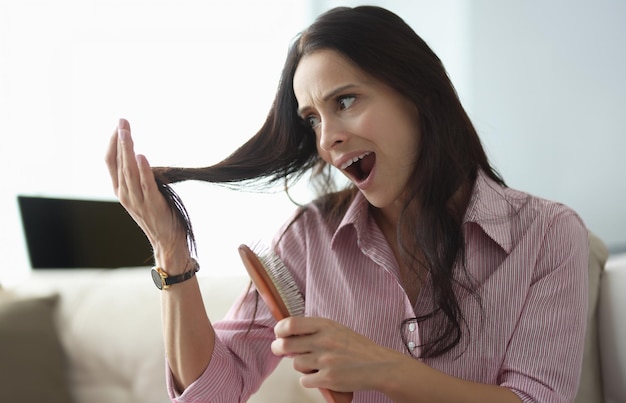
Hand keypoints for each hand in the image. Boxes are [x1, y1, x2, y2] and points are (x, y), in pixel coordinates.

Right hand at [104, 119, 188, 270]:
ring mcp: (137, 200)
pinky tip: (142, 156)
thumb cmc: (159, 215)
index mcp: (121, 190)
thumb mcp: (144, 193)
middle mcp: (124, 194)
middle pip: (118, 162)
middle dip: (119, 140)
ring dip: (128, 150)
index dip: (112, 143)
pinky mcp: (152, 204)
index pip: (110, 162)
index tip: (118, 125)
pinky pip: (146, 185)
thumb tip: (141, 156)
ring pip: (129, 171)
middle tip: (122, 121)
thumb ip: (140, 177)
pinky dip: (144, 170)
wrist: (167, 241)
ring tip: (127, 132)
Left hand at [271, 316, 403, 393]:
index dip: (280, 329)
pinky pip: (305, 380)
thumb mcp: (337, 329)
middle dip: (278, 348)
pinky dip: (310, 379)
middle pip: (286, 345)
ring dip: (301, 365)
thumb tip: (288, 334)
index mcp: (325, 325)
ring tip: (314, 363)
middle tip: (279, 349)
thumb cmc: (357, 347)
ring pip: (296, 364)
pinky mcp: (328, 379)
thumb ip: (315, 330)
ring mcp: (326, 361)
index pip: (291, 324)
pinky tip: (321, 375)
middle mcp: (324, 341)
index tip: (279, 333)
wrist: (379, 365)